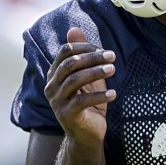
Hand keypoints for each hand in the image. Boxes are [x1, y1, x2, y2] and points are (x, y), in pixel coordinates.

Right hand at [44, 28, 116, 148]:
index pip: (65, 52)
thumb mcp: (88, 76)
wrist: (87, 135)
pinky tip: (114, 94)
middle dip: (92, 57)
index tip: (104, 50)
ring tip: (113, 70)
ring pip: (75, 80)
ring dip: (96, 73)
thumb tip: (74, 29)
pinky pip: (82, 101)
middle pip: (70, 64)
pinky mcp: (66, 115)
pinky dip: (99, 96)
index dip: (85, 47)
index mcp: (54, 74)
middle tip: (112, 56)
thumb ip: (82, 54)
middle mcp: (51, 86)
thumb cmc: (88, 103)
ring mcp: (57, 101)